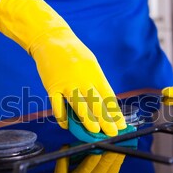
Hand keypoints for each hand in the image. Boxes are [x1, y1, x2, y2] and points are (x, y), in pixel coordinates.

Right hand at [0, 0, 126, 135]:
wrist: (52, 39)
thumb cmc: (74, 53)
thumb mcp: (91, 65)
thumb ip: (97, 83)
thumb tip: (107, 102)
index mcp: (95, 74)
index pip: (108, 97)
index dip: (115, 112)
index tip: (121, 124)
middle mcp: (83, 80)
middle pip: (96, 104)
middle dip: (106, 121)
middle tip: (113, 133)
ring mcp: (67, 84)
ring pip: (79, 106)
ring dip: (87, 120)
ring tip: (95, 131)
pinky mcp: (52, 86)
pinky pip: (57, 105)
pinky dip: (62, 117)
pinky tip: (66, 126)